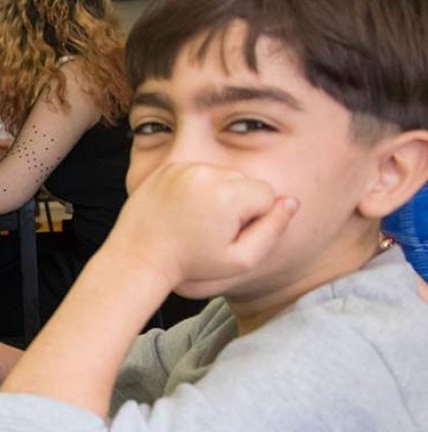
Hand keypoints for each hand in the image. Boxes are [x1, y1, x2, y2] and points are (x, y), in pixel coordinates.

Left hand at [108, 162, 297, 295]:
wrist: (139, 256)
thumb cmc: (191, 263)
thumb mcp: (240, 260)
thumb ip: (273, 230)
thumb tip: (292, 202)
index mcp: (228, 194)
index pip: (267, 194)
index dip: (254, 219)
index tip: (229, 234)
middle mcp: (207, 173)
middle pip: (246, 181)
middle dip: (237, 203)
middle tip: (210, 229)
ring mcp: (184, 168)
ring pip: (223, 175)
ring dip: (217, 194)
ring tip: (196, 219)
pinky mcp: (169, 168)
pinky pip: (198, 172)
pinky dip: (196, 187)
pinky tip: (183, 209)